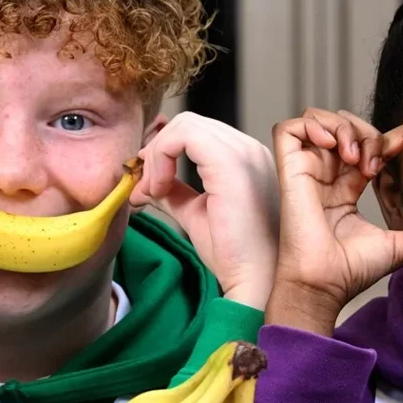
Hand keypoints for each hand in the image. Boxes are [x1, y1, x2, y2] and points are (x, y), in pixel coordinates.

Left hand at [132, 112, 279, 309]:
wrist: (256, 280)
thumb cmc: (236, 255)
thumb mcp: (196, 213)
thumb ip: (175, 191)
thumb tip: (146, 182)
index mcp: (247, 159)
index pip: (197, 132)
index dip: (164, 151)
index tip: (149, 185)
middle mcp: (249, 149)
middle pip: (188, 123)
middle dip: (157, 151)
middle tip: (146, 187)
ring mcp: (244, 152)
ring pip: (184, 124)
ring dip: (157, 155)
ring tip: (153, 191)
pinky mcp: (232, 162)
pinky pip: (184, 136)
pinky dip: (161, 157)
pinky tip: (159, 188)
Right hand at [267, 108, 402, 335]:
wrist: (324, 283)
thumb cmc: (353, 270)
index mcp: (349, 187)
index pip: (378, 147)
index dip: (401, 132)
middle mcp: (328, 174)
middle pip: (351, 127)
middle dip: (371, 134)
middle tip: (377, 165)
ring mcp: (307, 169)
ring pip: (322, 120)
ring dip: (344, 129)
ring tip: (356, 158)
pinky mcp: (288, 168)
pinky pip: (290, 128)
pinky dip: (312, 126)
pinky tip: (331, 146)